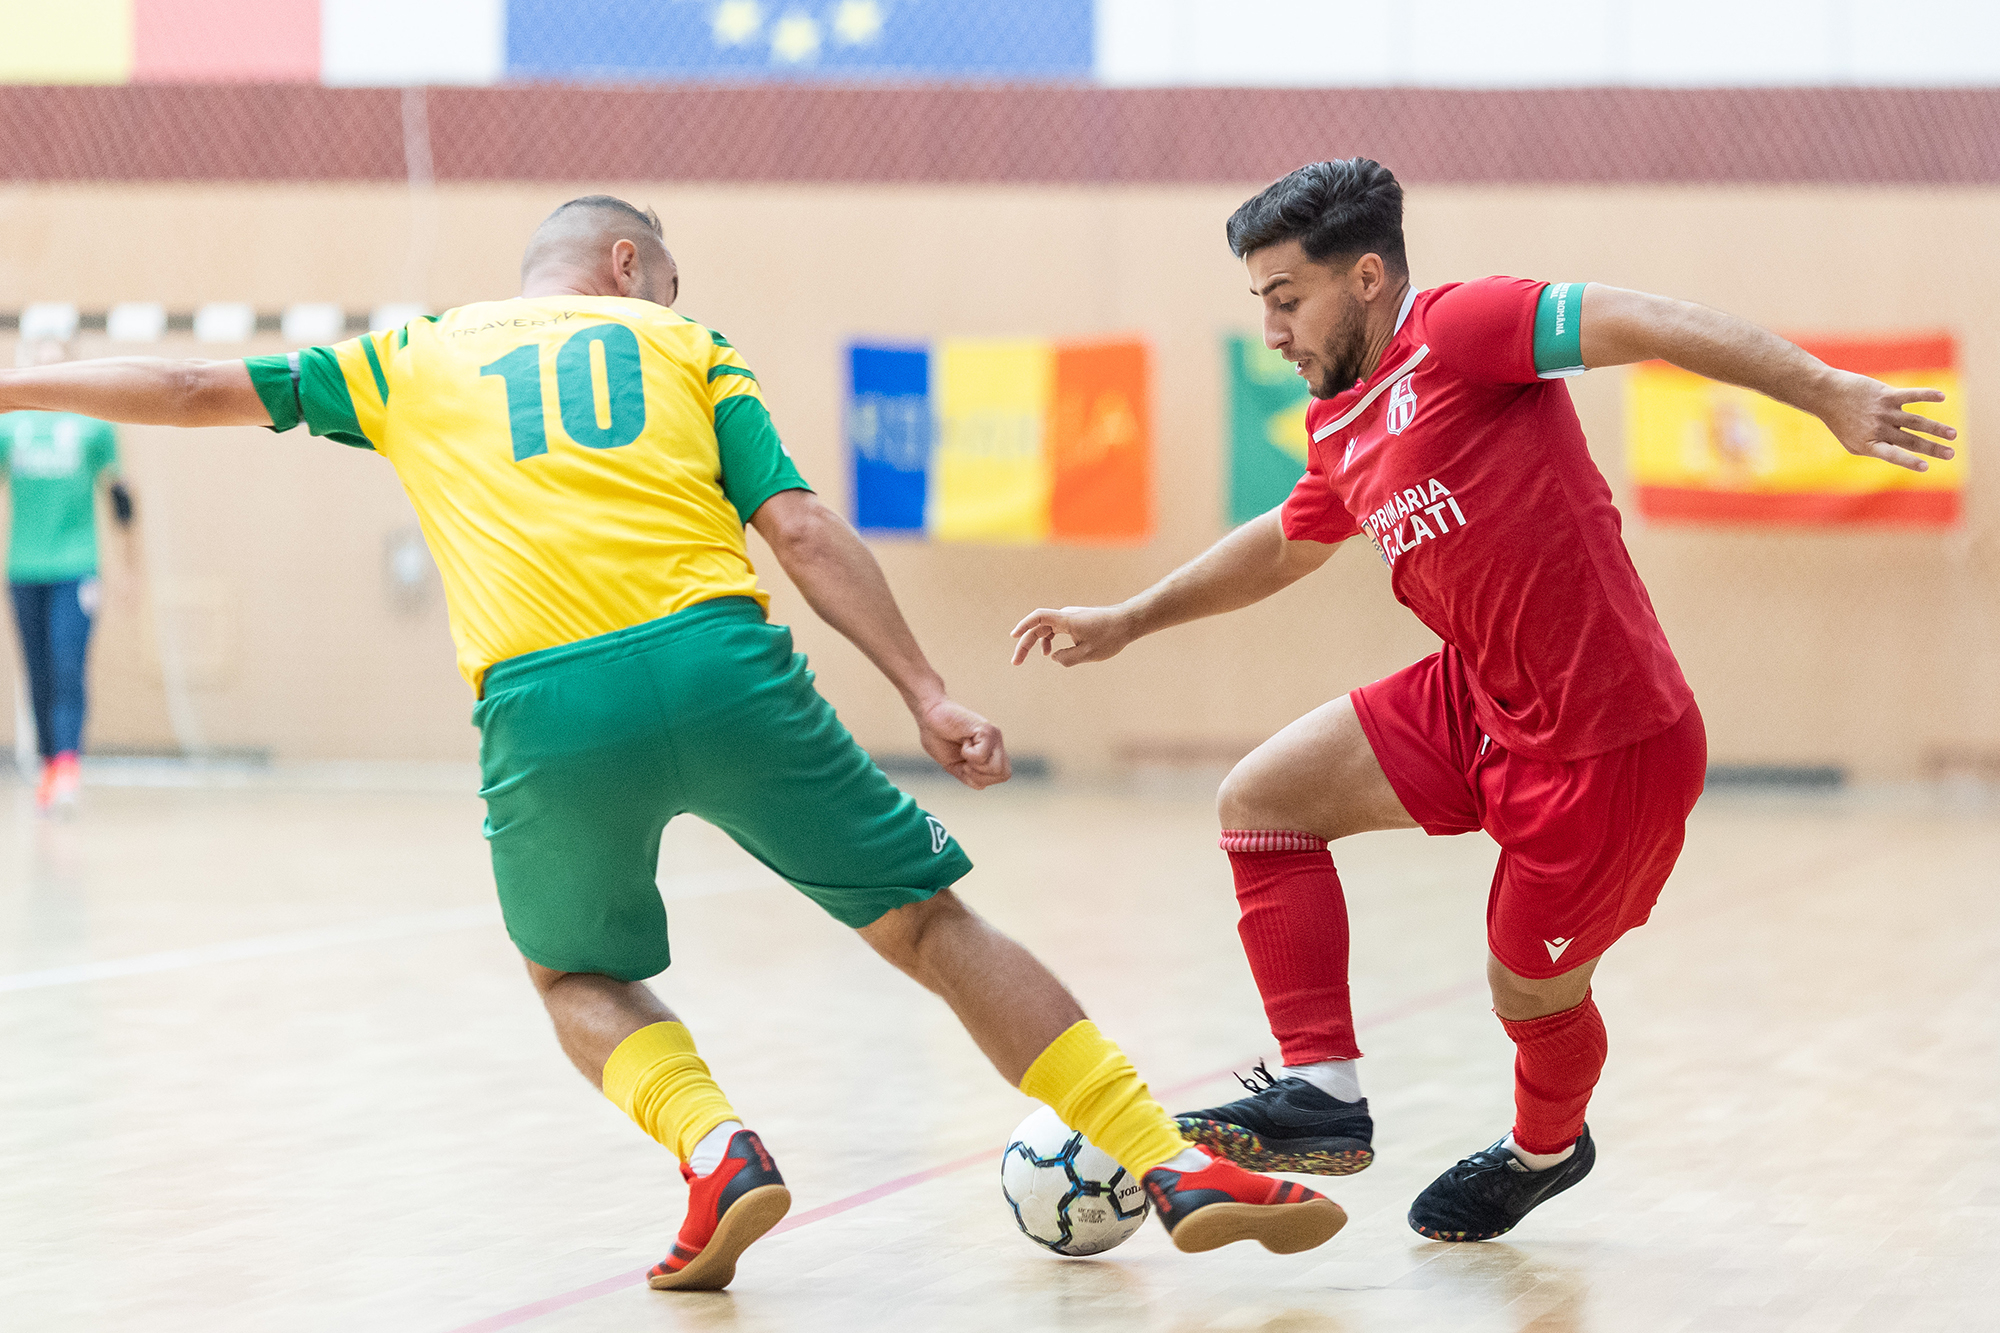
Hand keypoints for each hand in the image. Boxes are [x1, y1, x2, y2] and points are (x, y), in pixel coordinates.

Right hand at [916, 697, 1010, 789]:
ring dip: (975, 766)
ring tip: (964, 749)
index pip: (1001, 776)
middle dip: (980, 775)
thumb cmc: (938, 737)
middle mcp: (997, 743)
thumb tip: (983, 785)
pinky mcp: (987, 730)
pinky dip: (968, 753)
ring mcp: (994, 736)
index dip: (982, 778)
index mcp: (992, 752)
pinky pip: (982, 756)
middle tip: (965, 760)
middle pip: (1004, 775)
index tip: (964, 765)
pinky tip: (963, 740)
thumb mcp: (954, 766)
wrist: (928, 716)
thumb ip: (970, 777)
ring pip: (996, 768)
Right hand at [1009, 605, 1134, 666]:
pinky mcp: (1075, 622)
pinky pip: (1055, 629)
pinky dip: (1048, 640)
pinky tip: (1049, 652)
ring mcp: (1070, 618)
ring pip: (1045, 629)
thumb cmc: (1111, 636)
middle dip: (1025, 644)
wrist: (1128, 622)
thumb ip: (1067, 658)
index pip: (1038, 618)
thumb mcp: (1088, 653)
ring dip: (1035, 643)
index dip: (1023, 626)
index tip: (1013, 637)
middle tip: (1015, 662)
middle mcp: (1065, 616)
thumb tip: (1053, 657)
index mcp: (1067, 620)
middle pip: (1038, 627)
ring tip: (1027, 658)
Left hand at [1816, 371, 1956, 471]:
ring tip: (1952, 435)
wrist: (1826, 396)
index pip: (1892, 455)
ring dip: (1936, 428)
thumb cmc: (1842, 422)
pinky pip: (1910, 395)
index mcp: (1870, 444)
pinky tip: (1941, 397)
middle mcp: (1878, 429)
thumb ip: (1877, 448)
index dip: (1908, 461)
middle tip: (1951, 454)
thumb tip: (1901, 454)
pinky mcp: (1886, 395)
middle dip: (1933, 448)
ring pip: (1915, 421)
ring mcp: (1883, 412)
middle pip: (1911, 440)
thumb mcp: (1853, 442)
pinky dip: (1926, 395)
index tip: (1925, 467)